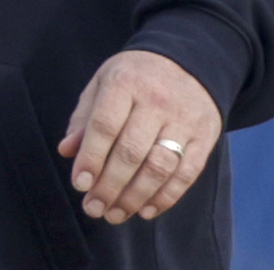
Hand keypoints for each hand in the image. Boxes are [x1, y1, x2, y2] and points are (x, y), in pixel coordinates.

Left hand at [57, 49, 221, 224]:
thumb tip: (67, 151)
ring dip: (135, 197)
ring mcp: (184, 119)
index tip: (80, 184)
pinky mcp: (205, 135)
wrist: (189, 59)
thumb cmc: (136, 75)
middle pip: (131, 151)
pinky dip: (166, 197)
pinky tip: (146, 210)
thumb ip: (84, 117)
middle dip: (110, 186)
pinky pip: (187, 173)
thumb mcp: (104, 82)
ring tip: (115, 214)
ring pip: (159, 167)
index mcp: (125, 82)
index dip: (91, 158)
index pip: (105, 125)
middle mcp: (156, 100)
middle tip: (94, 208)